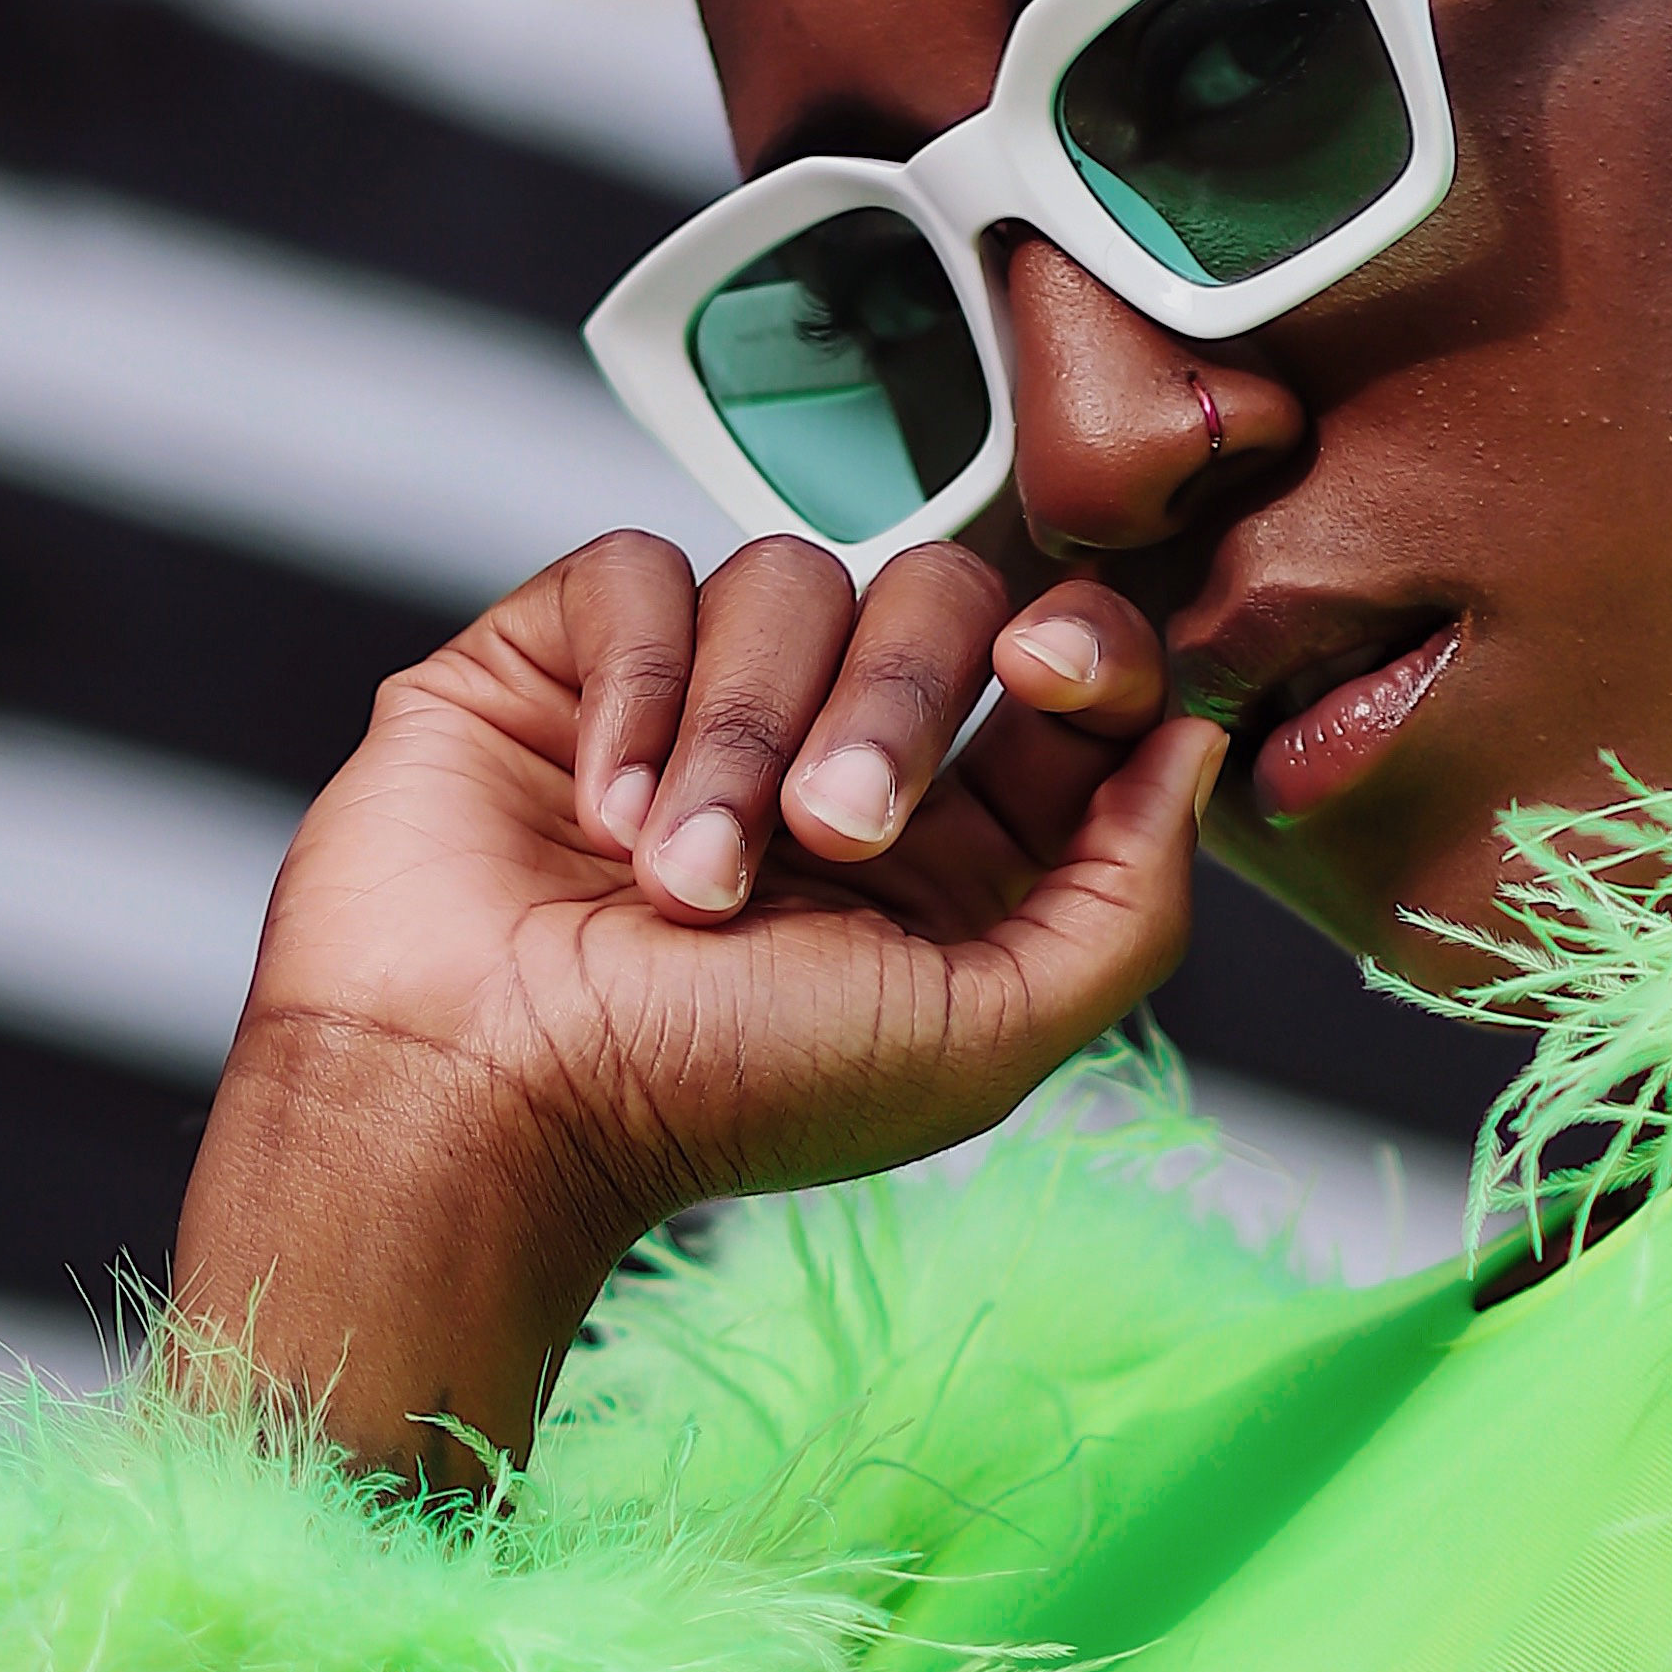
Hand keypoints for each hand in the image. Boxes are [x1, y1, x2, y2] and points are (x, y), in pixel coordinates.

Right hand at [169, 526, 1207, 1479]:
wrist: (479, 1100)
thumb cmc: (715, 1099)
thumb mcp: (978, 1038)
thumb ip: (1122, 904)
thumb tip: (1192, 748)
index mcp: (950, 851)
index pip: (1063, 677)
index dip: (1084, 646)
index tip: (1050, 674)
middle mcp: (830, 759)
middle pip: (939, 595)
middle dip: (900, 703)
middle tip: (836, 836)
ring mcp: (696, 699)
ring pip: (788, 579)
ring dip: (745, 738)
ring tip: (681, 882)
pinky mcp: (565, 655)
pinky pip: (643, 571)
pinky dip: (637, 687)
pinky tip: (597, 810)